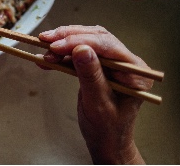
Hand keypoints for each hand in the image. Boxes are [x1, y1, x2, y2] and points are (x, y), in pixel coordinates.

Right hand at [38, 25, 152, 163]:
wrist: (105, 141)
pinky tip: (47, 58)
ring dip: (63, 44)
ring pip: (85, 42)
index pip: (108, 46)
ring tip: (44, 51)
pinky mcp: (98, 65)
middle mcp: (125, 62)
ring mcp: (112, 62)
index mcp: (135, 71)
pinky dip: (62, 55)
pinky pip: (79, 53)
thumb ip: (91, 76)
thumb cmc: (107, 128)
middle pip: (96, 38)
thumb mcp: (98, 103)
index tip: (57, 46)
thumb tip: (81, 49)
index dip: (81, 41)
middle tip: (46, 41)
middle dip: (69, 38)